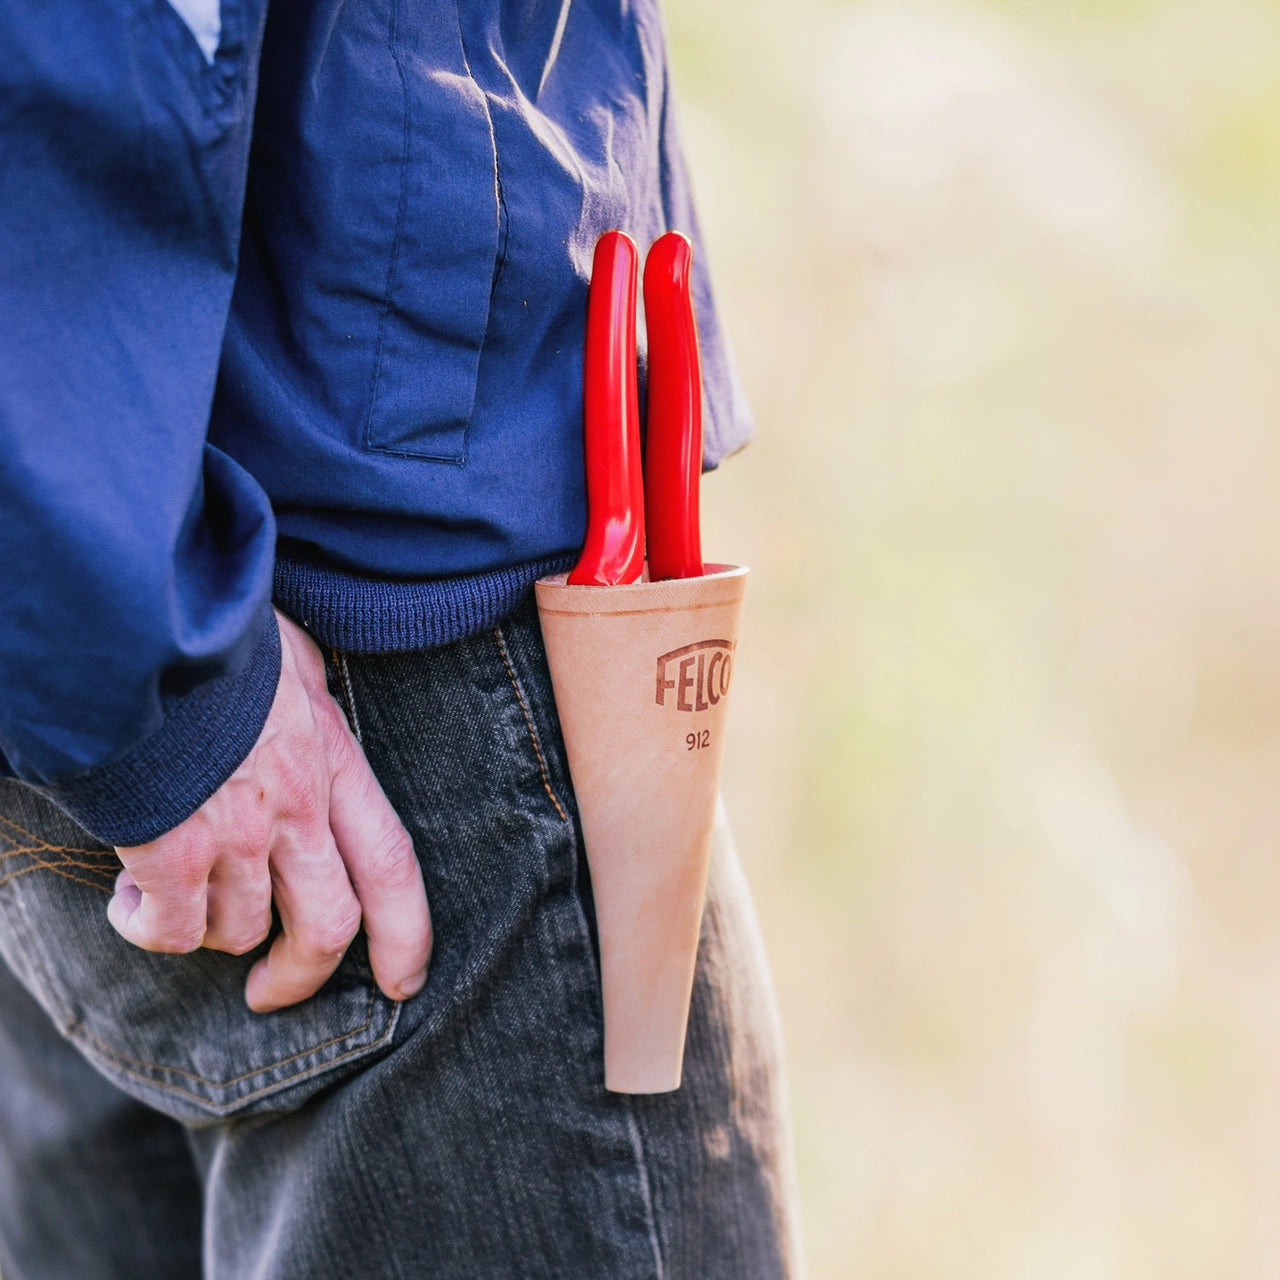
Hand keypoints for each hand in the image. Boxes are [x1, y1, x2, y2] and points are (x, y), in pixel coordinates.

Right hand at [107, 609, 431, 1012]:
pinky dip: (152, 930)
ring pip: (241, 930)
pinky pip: (172, 930)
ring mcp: (236, 832)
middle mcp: (298, 807)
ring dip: (210, 932)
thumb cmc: (218, 633)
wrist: (149, 624)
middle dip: (302, 974)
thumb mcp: (293, 663)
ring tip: (175, 899)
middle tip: (269, 992)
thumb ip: (307, 708)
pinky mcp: (170, 850)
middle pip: (329, 925)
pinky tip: (131, 902)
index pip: (392, 862)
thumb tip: (307, 708)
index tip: (406, 980)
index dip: (409, 933)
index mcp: (333, 761)